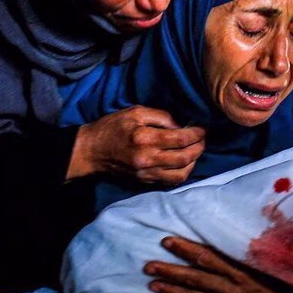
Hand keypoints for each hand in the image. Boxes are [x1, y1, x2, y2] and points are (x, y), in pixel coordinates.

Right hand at [67, 106, 204, 183]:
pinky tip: (184, 163)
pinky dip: (182, 172)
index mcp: (145, 138)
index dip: (196, 134)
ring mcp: (146, 173)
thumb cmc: (111, 127)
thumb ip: (160, 117)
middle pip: (184, 158)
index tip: (202, 129)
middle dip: (199, 148)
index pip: (180, 139)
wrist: (91, 151)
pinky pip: (170, 181)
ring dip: (193, 163)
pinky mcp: (144, 181)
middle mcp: (147, 158)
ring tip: (195, 151)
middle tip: (202, 139)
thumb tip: (179, 126)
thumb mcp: (135, 112)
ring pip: (181, 174)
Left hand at [144, 236, 292, 292]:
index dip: (186, 249)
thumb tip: (238, 220)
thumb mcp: (269, 256)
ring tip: (153, 284)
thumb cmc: (284, 275)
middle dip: (170, 271)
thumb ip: (249, 243)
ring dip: (173, 291)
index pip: (207, 257)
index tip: (167, 240)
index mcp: (241, 269)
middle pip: (196, 278)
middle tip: (148, 266)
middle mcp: (232, 287)